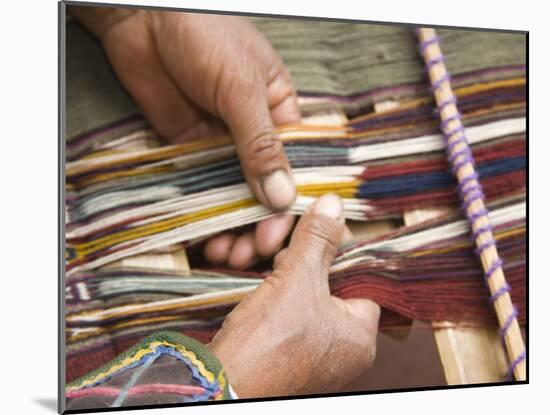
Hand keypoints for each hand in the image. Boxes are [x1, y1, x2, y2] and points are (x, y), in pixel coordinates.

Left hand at [70, 7, 299, 268]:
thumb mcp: (241, 87)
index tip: (281, 236)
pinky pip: (202, 190)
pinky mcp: (190, 151)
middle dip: (259, 223)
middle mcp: (254, 134)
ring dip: (232, 226)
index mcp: (281, 114)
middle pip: (264, 189)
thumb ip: (261, 143)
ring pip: (233, 195)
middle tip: (250, 254)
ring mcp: (221, 145)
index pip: (295, 168)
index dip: (291, 205)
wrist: (145, 19)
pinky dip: (205, 216)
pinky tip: (206, 239)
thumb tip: (282, 195)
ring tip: (227, 255)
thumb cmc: (206, 35)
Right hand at [209, 194, 380, 397]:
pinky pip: (291, 311)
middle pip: (333, 282)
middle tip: (283, 249)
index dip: (339, 245)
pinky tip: (262, 280)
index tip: (317, 226)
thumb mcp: (296, 281)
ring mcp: (316, 351)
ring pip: (308, 294)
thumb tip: (334, 205)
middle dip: (305, 258)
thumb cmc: (266, 344)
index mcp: (360, 334)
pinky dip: (277, 292)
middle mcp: (344, 347)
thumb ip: (317, 240)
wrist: (221, 386)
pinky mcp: (289, 352)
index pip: (362, 273)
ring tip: (267, 263)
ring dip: (287, 271)